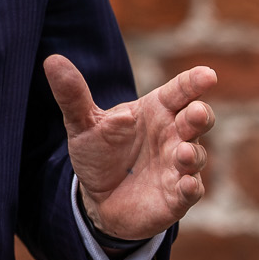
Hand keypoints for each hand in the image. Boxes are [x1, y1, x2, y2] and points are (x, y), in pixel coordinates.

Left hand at [43, 55, 215, 241]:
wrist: (98, 198)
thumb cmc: (99, 153)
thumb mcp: (82, 124)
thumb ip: (73, 95)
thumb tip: (52, 61)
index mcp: (156, 110)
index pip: (180, 90)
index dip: (194, 82)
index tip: (206, 75)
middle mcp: (173, 134)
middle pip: (197, 119)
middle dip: (200, 115)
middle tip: (195, 113)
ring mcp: (178, 166)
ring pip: (196, 155)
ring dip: (192, 154)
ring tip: (181, 152)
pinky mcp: (177, 196)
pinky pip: (191, 190)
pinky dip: (191, 187)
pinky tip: (186, 184)